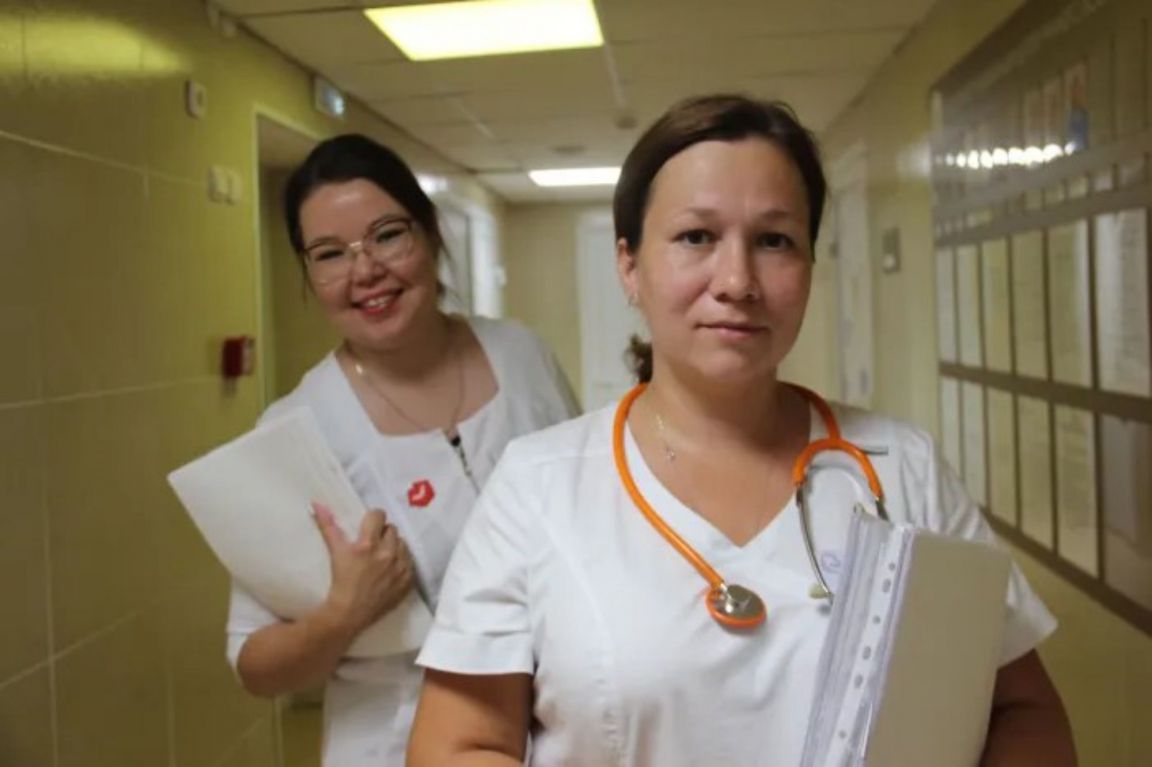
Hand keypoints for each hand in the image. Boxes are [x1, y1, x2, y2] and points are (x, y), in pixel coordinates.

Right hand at [311, 503, 414, 635]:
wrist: (349, 613)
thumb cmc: (340, 581)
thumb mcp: (335, 552)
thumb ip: (328, 526)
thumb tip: (317, 503)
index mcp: (368, 544)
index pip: (379, 515)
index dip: (373, 519)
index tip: (368, 526)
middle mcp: (387, 553)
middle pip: (392, 529)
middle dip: (383, 533)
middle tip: (374, 544)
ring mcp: (399, 567)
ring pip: (403, 543)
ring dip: (394, 546)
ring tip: (383, 556)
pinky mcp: (407, 580)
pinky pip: (410, 561)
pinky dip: (402, 562)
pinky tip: (391, 568)